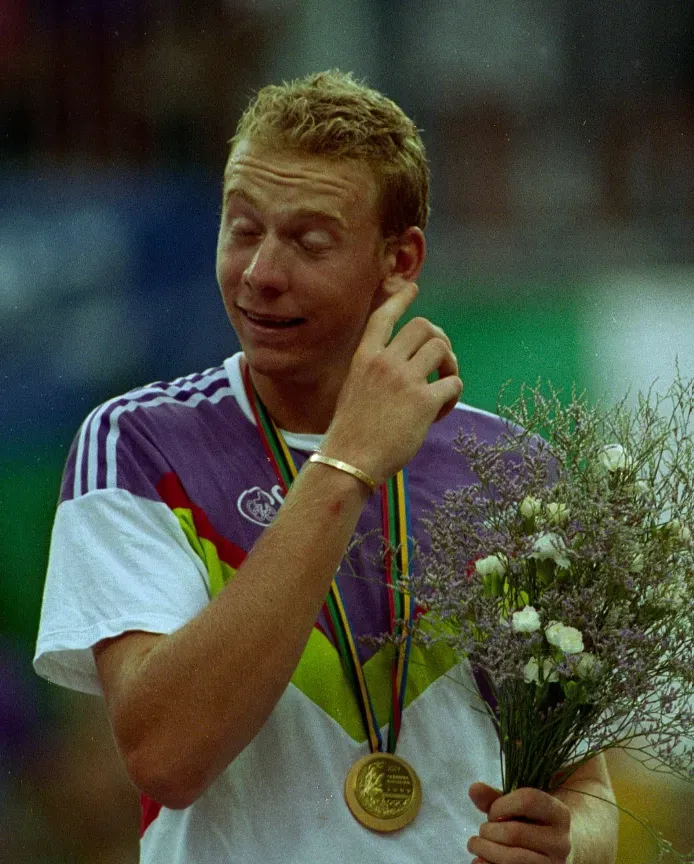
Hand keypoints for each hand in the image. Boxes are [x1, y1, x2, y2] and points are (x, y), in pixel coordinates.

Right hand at [322, 276, 462, 484]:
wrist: (349, 461)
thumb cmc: (350, 434)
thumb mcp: (353, 391)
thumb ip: (374, 374)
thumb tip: (406, 370)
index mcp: (364, 358)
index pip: (384, 317)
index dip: (400, 299)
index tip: (413, 288)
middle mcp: (384, 362)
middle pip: (424, 327)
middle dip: (440, 338)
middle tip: (442, 361)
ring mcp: (405, 380)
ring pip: (442, 349)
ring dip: (451, 366)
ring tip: (444, 387)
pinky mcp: (424, 401)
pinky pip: (454, 383)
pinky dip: (453, 395)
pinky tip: (440, 413)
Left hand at [467, 782, 571, 863]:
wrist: (556, 852)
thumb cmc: (533, 824)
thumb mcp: (520, 807)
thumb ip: (496, 797)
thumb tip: (474, 789)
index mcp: (559, 813)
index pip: (528, 800)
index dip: (501, 805)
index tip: (492, 813)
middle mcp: (561, 841)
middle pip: (515, 833)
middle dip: (488, 831)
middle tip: (482, 831)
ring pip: (511, 859)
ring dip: (485, 850)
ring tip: (476, 844)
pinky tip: (479, 860)